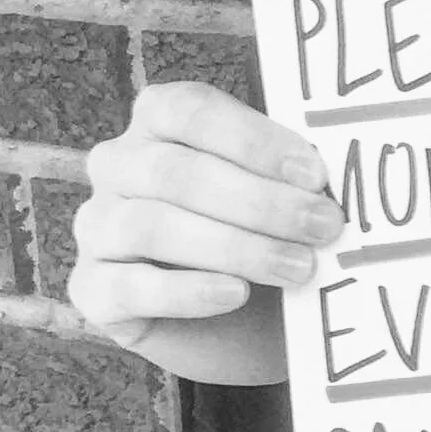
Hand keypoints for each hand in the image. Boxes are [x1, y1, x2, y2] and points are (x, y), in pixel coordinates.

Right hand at [68, 82, 343, 383]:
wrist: (244, 321)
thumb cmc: (268, 233)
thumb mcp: (283, 192)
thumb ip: (295, 170)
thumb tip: (339, 165)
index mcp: (159, 119)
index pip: (191, 111)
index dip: (254, 140)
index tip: (316, 174)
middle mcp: (118, 164)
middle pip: (177, 173)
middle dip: (260, 202)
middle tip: (323, 227)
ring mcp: (97, 226)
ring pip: (152, 226)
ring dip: (235, 247)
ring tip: (297, 268)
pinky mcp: (91, 290)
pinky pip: (128, 287)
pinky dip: (187, 291)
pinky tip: (234, 294)